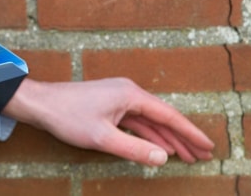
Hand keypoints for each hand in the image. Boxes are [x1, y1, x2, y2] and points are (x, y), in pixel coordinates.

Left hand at [2, 77, 213, 165]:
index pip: (169, 115)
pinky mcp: (110, 105)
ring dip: (167, 138)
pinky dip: (149, 135)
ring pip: (150, 121)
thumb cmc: (69, 117)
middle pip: (163, 117)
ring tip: (186, 156)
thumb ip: (135, 149)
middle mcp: (128, 92)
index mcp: (131, 95)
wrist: (41, 103)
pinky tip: (158, 147)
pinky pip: (136, 122)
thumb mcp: (103, 138)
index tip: (208, 146)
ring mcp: (119, 98)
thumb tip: (164, 157)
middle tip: (203, 156)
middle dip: (183, 137)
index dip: (190, 133)